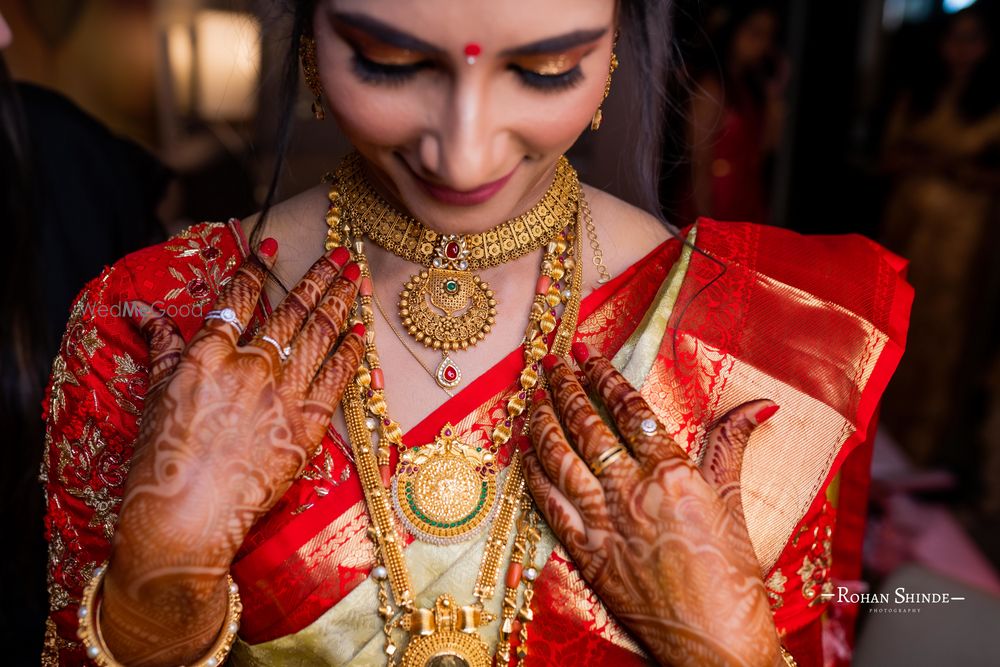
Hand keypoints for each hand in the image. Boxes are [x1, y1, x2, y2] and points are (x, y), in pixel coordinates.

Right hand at [102, 241, 363, 664]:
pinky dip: (349, 351)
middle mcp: (251, 366)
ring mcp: (283, 395)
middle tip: (339, 255)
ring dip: (340, 302)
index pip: (239, 299)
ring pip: (318, 335)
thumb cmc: (161, 463)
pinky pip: (335, 379)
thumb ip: (162, 347)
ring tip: (355, 278)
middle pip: (290, 311)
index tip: (271, 248)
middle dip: (317, 278)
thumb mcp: (154, 397)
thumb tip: (139, 309)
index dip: (257, 269)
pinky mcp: (307, 427)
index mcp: (209, 355)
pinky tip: (360, 332)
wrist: (184, 519)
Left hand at [524, 343, 782, 666]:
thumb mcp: (736, 503)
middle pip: (588, 426)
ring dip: (543, 423)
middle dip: (565, 388)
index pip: (630, 411)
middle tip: (551, 362)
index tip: (588, 354)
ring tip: (533, 396)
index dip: (605, 377)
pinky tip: (525, 454)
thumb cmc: (734, 579)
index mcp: (672, 474)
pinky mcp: (586, 553)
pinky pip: (550, 505)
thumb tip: (761, 404)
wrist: (714, 644)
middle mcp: (632, 491)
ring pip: (561, 459)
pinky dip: (534, 475)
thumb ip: (733, 446)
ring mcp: (604, 522)